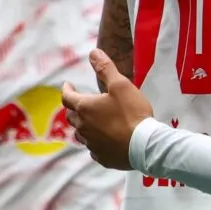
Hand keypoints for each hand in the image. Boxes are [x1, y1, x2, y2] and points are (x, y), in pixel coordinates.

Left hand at [61, 48, 154, 170]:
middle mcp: (83, 127)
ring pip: (81, 133)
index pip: (67, 97)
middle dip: (74, 107)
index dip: (66, 89)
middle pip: (71, 116)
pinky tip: (105, 139)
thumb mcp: (121, 85)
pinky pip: (93, 147)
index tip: (68, 85)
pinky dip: (96, 141)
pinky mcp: (101, 156)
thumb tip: (92, 52)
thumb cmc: (132, 113)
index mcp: (85, 108)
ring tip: (93, 121)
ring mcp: (91, 144)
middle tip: (81, 102)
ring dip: (84, 125)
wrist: (144, 145)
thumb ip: (105, 68)